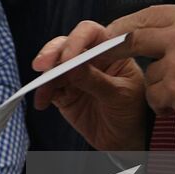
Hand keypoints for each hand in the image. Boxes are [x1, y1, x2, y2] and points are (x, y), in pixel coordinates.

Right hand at [32, 20, 147, 151]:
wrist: (126, 139)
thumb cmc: (133, 111)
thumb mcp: (120, 95)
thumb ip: (96, 80)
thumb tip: (73, 66)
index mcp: (110, 50)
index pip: (92, 34)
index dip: (76, 40)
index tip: (67, 58)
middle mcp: (90, 58)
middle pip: (66, 45)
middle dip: (52, 53)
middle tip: (41, 65)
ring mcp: (76, 75)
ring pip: (54, 66)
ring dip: (45, 76)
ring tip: (42, 91)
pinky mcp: (64, 92)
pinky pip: (49, 87)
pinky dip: (42, 92)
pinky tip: (42, 101)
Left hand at [109, 4, 174, 130]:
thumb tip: (154, 30)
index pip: (146, 15)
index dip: (124, 25)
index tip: (112, 32)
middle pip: (133, 38)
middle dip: (115, 49)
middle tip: (103, 56)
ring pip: (149, 74)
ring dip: (159, 85)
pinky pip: (155, 96)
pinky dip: (163, 103)